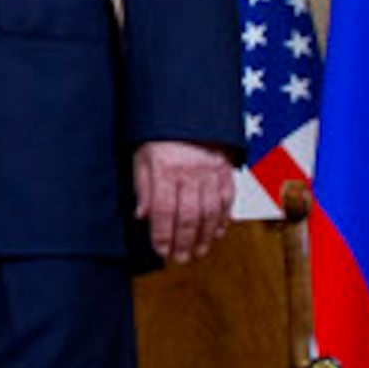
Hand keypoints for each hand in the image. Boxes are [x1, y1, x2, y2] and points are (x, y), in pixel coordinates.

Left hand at [134, 140, 235, 264]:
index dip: (163, 234)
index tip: (161, 250)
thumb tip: (142, 215)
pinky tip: (217, 232)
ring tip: (199, 251)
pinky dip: (223, 218)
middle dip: (185, 242)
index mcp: (165, 169)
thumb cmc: (161, 134)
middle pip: (189, 216)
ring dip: (205, 236)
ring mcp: (210, 171)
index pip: (164, 211)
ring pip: (210, 212)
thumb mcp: (141, 156)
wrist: (189, 109)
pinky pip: (227, 198)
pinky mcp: (225, 169)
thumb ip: (143, 186)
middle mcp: (189, 172)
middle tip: (181, 258)